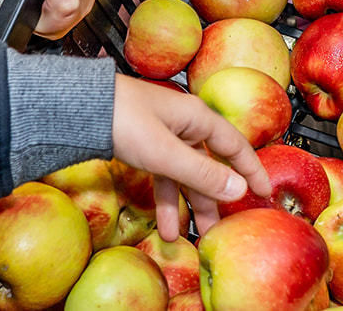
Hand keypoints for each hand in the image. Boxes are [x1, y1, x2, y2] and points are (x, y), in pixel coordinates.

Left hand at [111, 74, 271, 240]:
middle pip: (209, 165)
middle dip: (214, 198)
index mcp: (197, 118)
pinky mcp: (144, 144)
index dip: (251, 170)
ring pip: (184, 174)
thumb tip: (239, 190)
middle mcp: (184, 124)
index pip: (235, 146)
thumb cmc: (122, 119)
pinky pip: (164, 175)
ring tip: (189, 236)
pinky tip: (163, 223)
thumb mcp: (165, 153)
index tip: (264, 192)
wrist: (78, 107)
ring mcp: (163, 134)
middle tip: (223, 226)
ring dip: (186, 205)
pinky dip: (165, 199)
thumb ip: (202, 174)